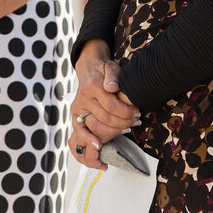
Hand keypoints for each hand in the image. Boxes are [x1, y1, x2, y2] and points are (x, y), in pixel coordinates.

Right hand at [68, 54, 140, 168]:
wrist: (89, 70)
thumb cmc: (104, 71)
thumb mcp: (111, 68)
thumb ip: (113, 77)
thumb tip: (112, 87)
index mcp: (93, 86)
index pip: (111, 105)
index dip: (126, 112)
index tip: (137, 113)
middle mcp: (83, 98)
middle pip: (105, 118)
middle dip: (123, 122)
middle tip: (135, 122)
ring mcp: (78, 108)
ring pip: (96, 127)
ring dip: (113, 131)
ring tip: (127, 128)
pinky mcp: (75, 116)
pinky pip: (80, 132)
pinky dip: (89, 139)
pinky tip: (99, 145)